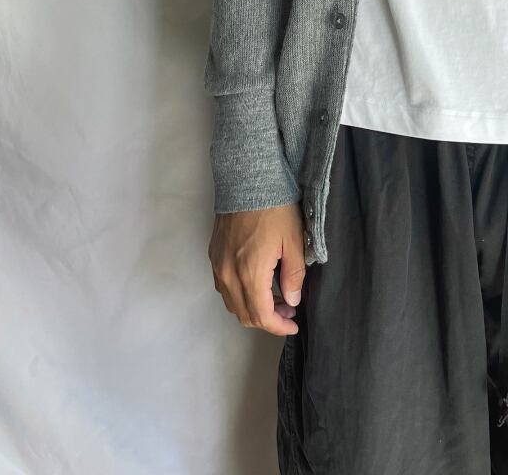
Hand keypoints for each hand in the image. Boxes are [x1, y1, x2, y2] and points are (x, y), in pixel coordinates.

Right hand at [209, 203, 305, 335]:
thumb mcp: (293, 240)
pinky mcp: (214, 255)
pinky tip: (258, 282)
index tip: (293, 324)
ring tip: (276, 296)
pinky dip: (241, 293)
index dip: (278, 326)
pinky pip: (224, 287)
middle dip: (268, 319)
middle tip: (289, 309)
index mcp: (249, 273)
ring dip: (253, 307)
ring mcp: (217, 265)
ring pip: (232, 303)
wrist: (247, 180)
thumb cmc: (274, 207)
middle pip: (244, 314)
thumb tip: (292, 300)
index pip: (261, 316)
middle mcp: (228, 274)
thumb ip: (293, 275)